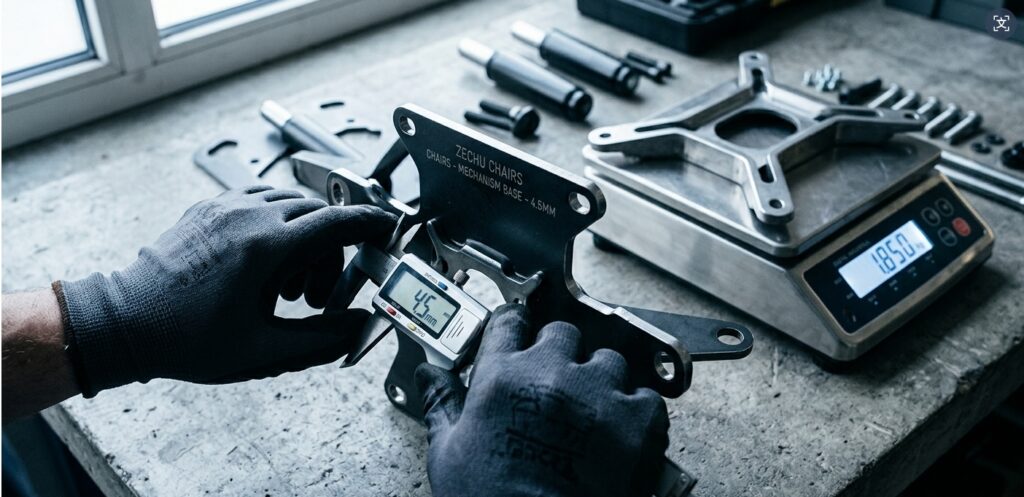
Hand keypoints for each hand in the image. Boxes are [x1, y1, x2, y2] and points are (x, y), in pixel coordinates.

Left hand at [55, 186, 395, 395]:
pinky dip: (276, 225)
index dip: (371, 224)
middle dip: (330, 252)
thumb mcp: (264, 351)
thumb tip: (361, 326)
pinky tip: (262, 265)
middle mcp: (248, 216)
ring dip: (303, 238)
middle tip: (313, 298)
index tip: (389, 227)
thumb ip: (323, 339)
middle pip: (318, 216)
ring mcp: (225, 206)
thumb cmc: (186, 339)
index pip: (337, 223)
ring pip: (290, 205)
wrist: (124, 324)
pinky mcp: (208, 207)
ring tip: (283, 287)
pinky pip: (260, 201)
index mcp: (266, 248)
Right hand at [415, 304, 669, 496]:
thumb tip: (429, 376)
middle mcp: (551, 375)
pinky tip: (621, 434)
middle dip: (560, 354)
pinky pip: (646, 397)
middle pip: (563, 334)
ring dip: (601, 380)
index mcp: (501, 377)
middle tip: (555, 386)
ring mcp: (597, 394)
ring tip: (591, 412)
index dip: (516, 329)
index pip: (510, 322)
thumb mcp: (449, 453)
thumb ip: (441, 404)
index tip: (521, 336)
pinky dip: (637, 412)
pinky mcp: (637, 420)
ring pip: (609, 360)